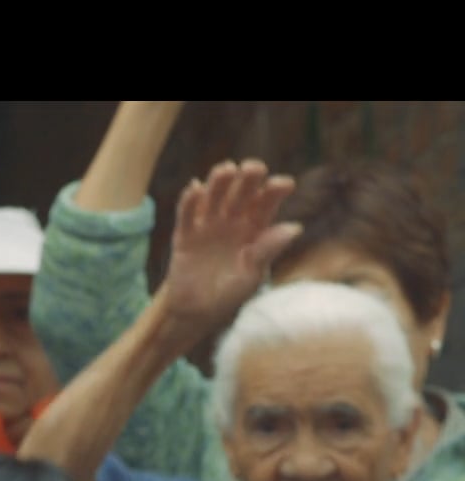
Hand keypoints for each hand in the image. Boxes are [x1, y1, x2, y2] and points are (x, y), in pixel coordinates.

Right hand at [162, 160, 301, 344]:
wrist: (197, 312)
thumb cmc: (230, 293)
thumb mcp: (253, 274)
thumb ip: (268, 250)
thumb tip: (295, 227)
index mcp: (255, 228)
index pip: (267, 203)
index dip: (275, 191)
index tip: (283, 184)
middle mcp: (233, 221)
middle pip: (241, 193)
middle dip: (248, 179)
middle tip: (253, 168)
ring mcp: (208, 225)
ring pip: (215, 197)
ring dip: (219, 182)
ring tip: (226, 169)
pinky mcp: (185, 235)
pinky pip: (187, 214)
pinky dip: (189, 201)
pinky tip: (195, 188)